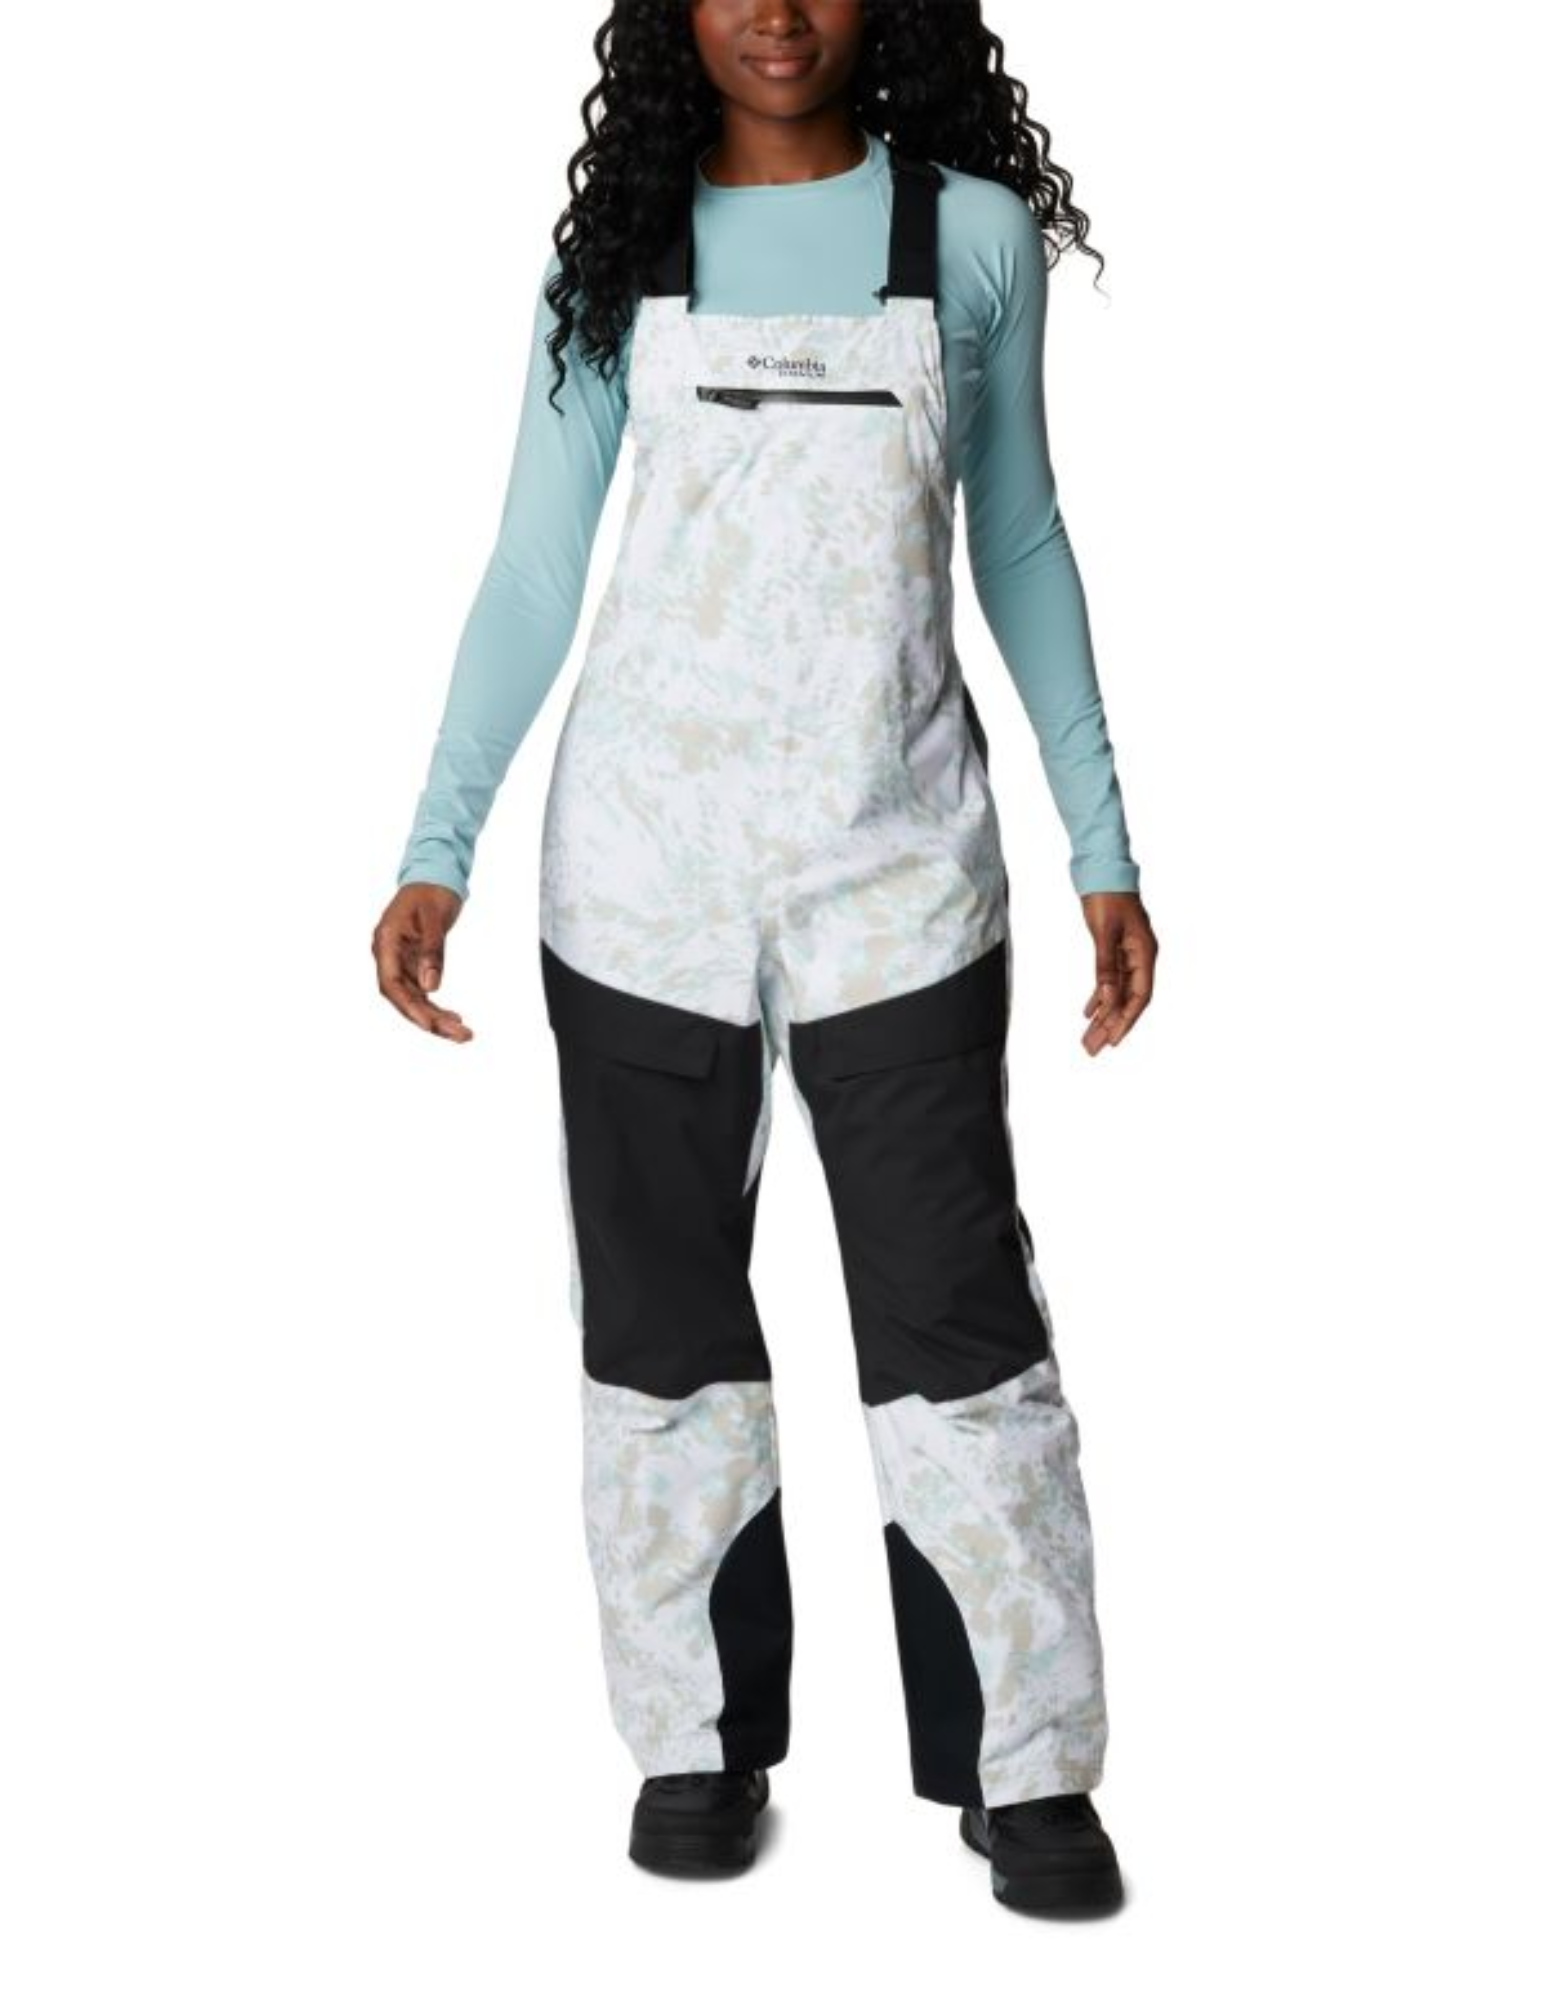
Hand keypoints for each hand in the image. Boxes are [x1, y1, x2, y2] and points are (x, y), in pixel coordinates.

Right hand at [372, 883, 473, 1040]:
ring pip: (413, 998)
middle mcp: (388, 955)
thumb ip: (432, 951)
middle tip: (461, 1035)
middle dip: (429, 1020)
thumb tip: (431, 987)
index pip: (391, 984)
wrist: (433, 876)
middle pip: (403, 997)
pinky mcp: (412, 963)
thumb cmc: (432, 891)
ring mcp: (399, 960)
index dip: (410, 1008)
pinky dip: (436, 1006)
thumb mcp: (435, 917)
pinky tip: (454, 1018)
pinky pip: (422, 990)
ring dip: (435, 1017)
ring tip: (463, 1033)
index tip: (432, 1025)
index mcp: (386, 941)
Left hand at [1078, 890, 1156, 1054]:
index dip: (1127, 1020)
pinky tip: (1088, 1012)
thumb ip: (1106, 966)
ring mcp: (1129, 954)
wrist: (1102, 870)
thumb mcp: (1104, 932)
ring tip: (1088, 1038)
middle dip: (1111, 1025)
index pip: (1139, 996)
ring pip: (1117, 992)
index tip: (1114, 1041)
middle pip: (1127, 999)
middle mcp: (1140, 957)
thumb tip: (1108, 999)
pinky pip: (1110, 980)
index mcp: (1144, 953)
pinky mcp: (1116, 949)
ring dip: (1103, 1016)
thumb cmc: (1106, 896)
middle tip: (1092, 1048)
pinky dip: (1099, 996)